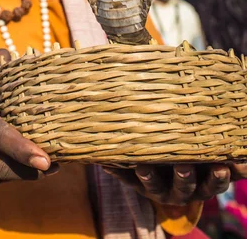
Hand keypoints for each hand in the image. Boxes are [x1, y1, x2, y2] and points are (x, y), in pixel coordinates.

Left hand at [104, 163, 232, 205]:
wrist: (159, 161)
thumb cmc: (192, 153)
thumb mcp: (210, 156)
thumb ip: (227, 152)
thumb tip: (244, 151)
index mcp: (200, 183)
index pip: (213, 184)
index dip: (217, 178)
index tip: (222, 166)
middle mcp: (177, 189)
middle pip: (183, 188)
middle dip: (184, 178)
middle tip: (183, 166)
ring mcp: (154, 185)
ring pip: (152, 185)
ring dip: (148, 177)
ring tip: (143, 166)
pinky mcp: (132, 180)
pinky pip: (123, 176)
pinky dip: (115, 170)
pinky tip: (106, 163)